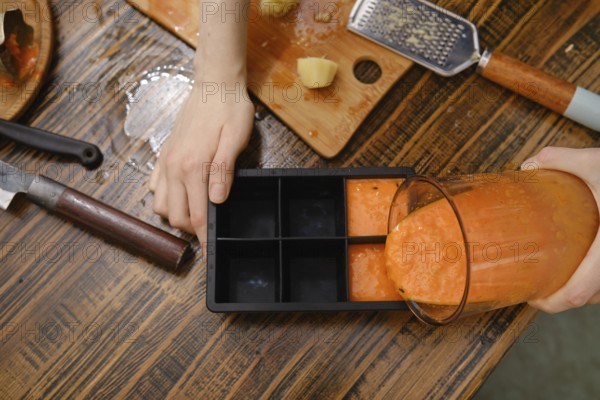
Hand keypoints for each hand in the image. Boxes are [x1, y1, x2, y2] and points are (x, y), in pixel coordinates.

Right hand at [149, 81, 253, 249]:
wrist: (213, 84)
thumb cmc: (229, 110)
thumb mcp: (235, 140)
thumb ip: (223, 172)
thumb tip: (217, 201)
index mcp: (193, 167)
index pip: (198, 215)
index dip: (205, 236)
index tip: (211, 250)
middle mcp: (174, 168)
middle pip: (177, 216)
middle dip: (192, 229)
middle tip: (210, 229)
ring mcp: (165, 162)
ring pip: (161, 206)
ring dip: (177, 215)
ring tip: (196, 213)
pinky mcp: (163, 155)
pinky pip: (155, 188)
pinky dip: (165, 199)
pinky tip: (181, 194)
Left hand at [522, 146, 599, 312]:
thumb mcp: (598, 163)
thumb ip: (562, 160)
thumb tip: (529, 164)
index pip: (578, 292)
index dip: (553, 303)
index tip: (534, 299)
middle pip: (590, 298)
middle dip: (562, 298)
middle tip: (539, 289)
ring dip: (582, 291)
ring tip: (556, 279)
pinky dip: (598, 283)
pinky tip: (583, 268)